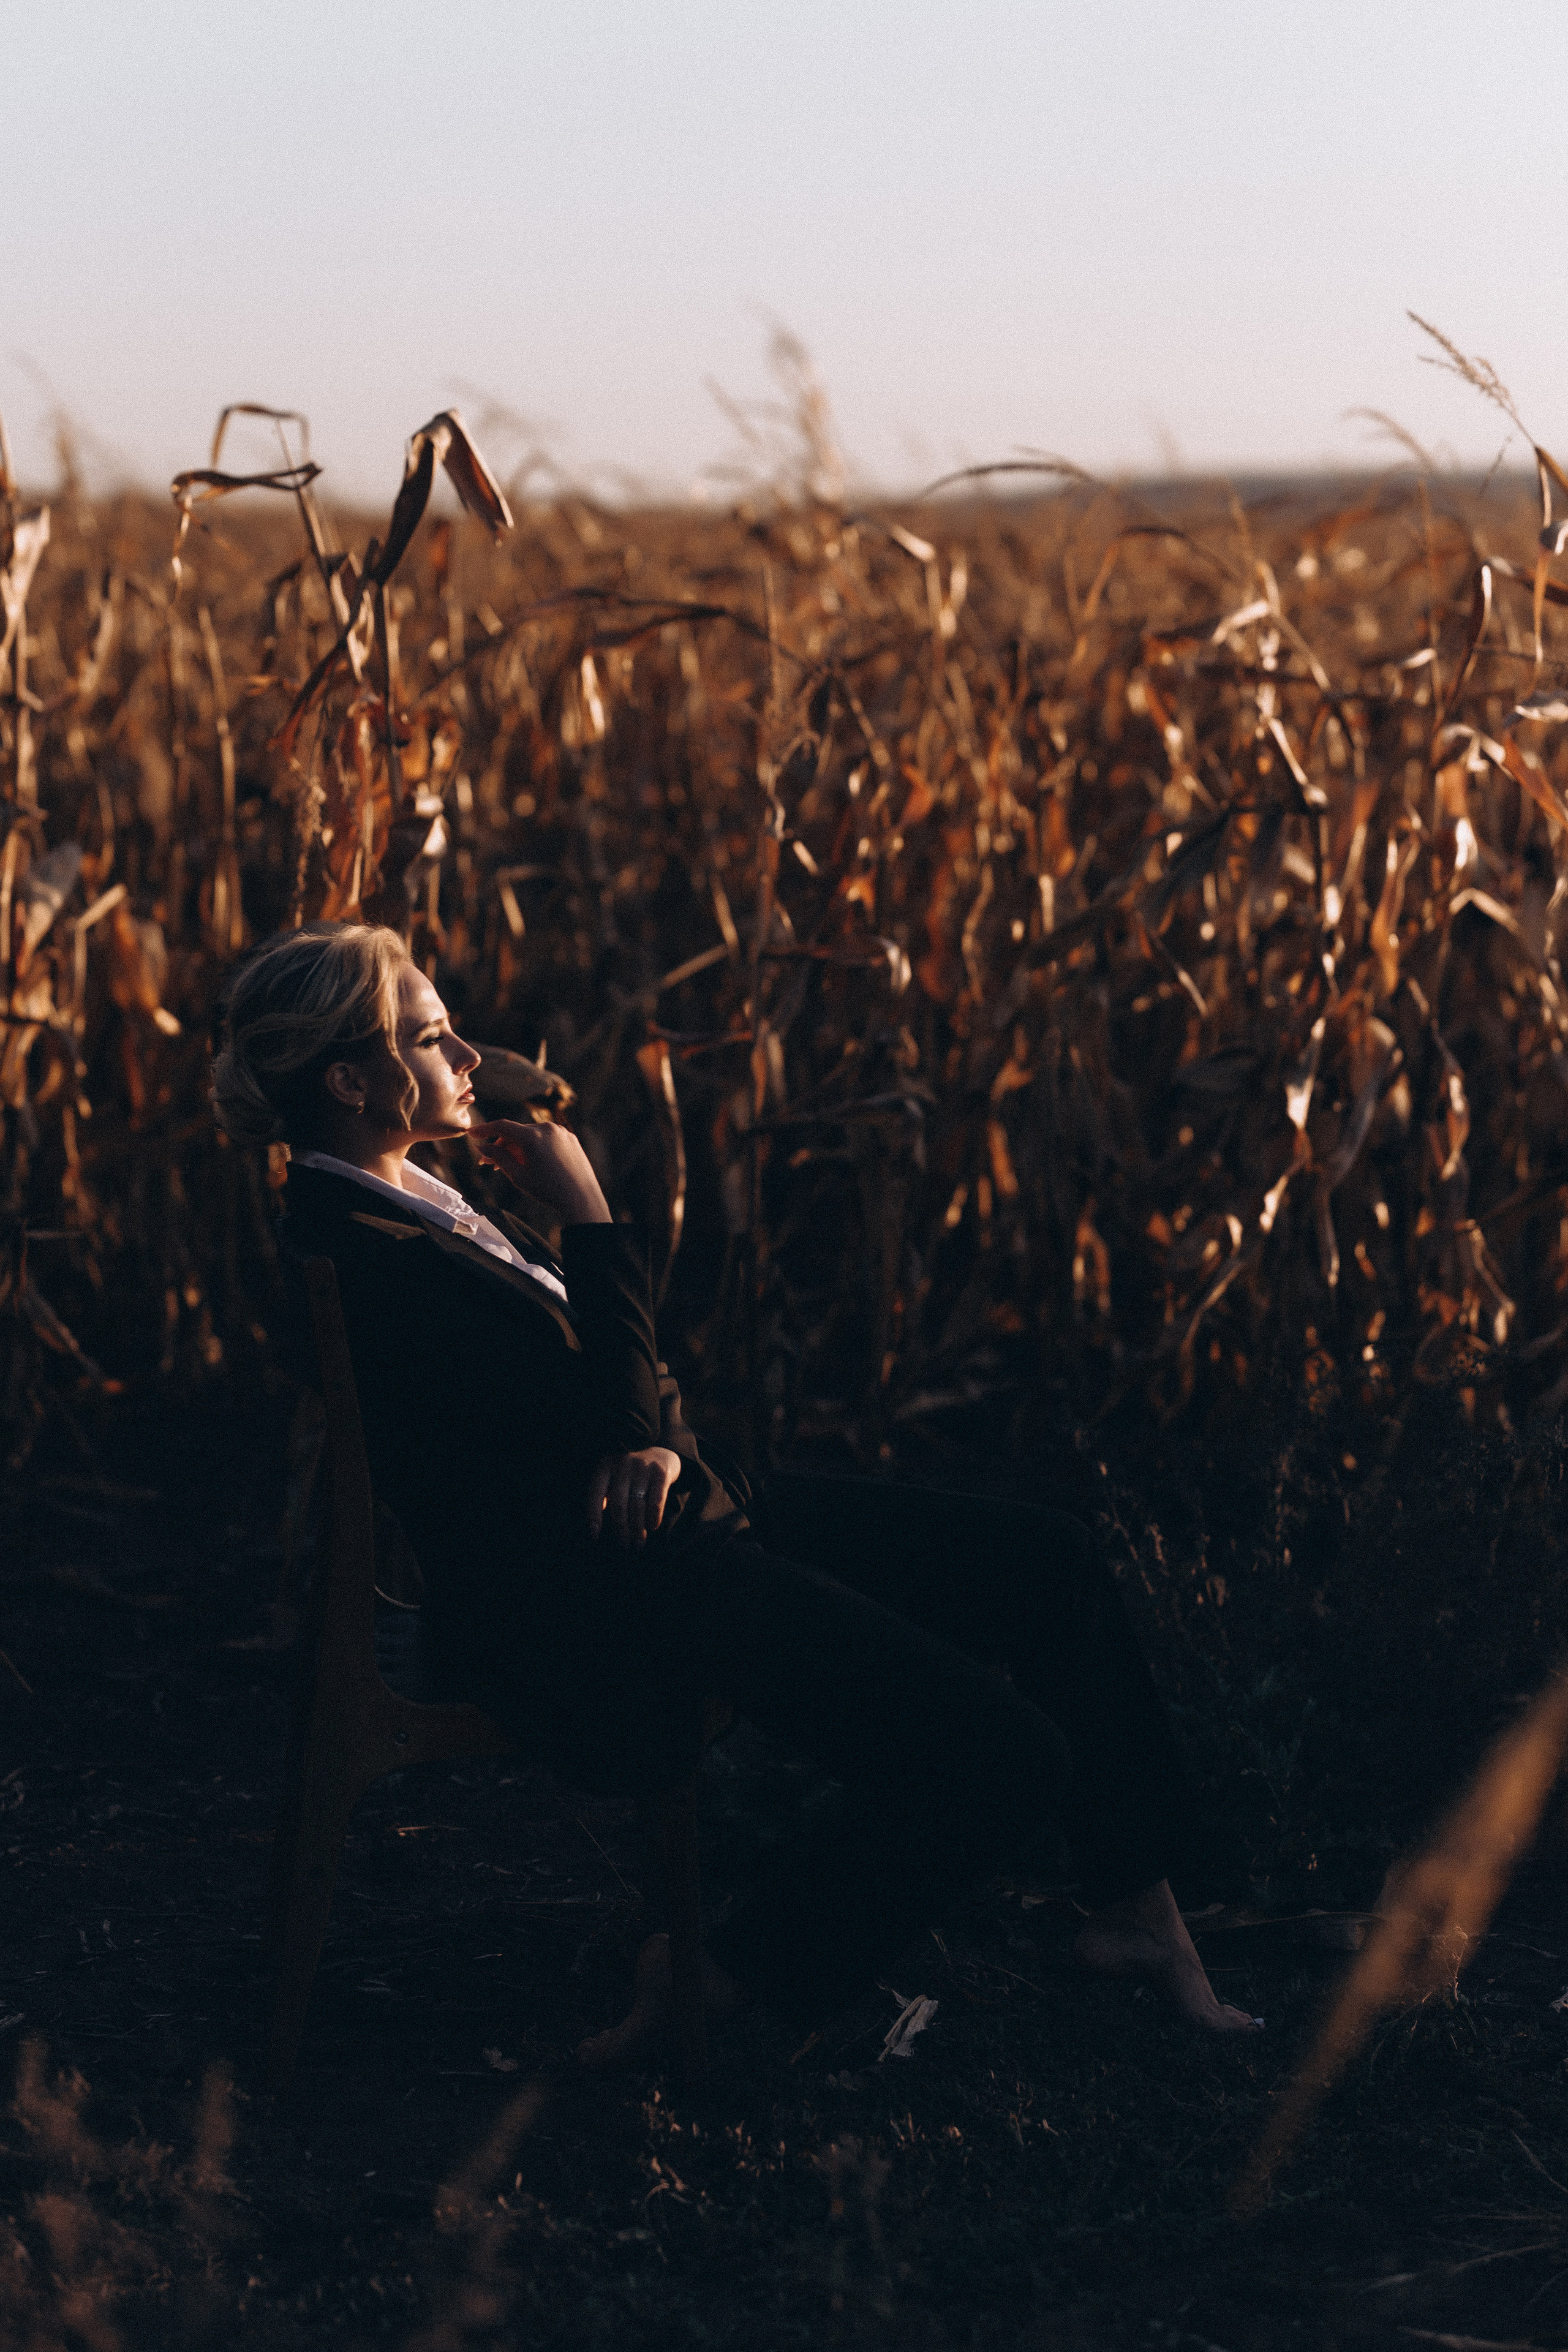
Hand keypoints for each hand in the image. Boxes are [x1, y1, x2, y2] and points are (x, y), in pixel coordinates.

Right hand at [470, 1118, 610, 1224]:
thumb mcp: (518, 1176)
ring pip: (531, 1135)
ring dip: (517, 1147)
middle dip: (501, 1146)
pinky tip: (531, 1163)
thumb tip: (482, 1147)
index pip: (501, 1126)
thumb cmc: (547, 1190)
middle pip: (516, 1132)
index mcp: (531, 1136)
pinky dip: (535, 1147)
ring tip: (510, 1166)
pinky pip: (546, 1139)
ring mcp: (561, 1132)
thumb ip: (498, 1158)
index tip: (472, 1134)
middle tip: (488, 1163)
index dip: (484, 1129)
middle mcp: (546, 1128)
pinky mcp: (571, 1139)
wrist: (581, 1200)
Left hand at [587, 1447, 682, 1549]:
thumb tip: (594, 1525)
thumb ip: (604, 1495)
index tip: (594, 1536)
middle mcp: (622, 1465)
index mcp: (605, 1466)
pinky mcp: (661, 1472)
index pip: (595, 1494)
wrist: (660, 1451)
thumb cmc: (630, 1472)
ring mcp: (642, 1467)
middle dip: (621, 1529)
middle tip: (624, 1546)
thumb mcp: (613, 1476)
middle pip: (618, 1504)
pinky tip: (652, 1527)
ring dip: (638, 1529)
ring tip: (638, 1543)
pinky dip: (654, 1517)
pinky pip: (656, 1501)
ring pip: (637, 1505)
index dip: (593, 1516)